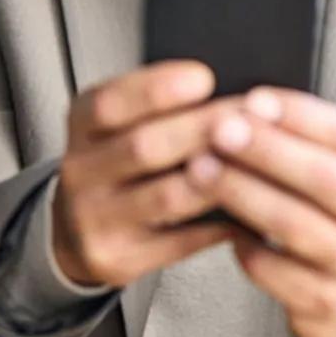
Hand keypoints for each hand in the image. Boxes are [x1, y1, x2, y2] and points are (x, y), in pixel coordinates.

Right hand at [52, 61, 241, 287]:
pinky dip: (220, 222)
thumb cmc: (122, 156)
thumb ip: (161, 103)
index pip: (110, 103)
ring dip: (218, 176)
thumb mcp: (123, 118)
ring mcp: (96, 220)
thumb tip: (227, 88)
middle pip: (144, 148)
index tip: (203, 78)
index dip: (157, 90)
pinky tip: (249, 206)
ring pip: (166, 197)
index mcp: (83, 124)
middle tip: (249, 116)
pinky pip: (180, 241)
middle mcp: (81, 171)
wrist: (80, 225)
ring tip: (256, 160)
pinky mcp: (118, 258)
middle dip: (203, 129)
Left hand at [197, 88, 335, 336]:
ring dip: (243, 192)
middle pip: (324, 178)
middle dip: (267, 149)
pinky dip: (244, 245)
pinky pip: (275, 270)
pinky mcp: (327, 303)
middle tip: (222, 130)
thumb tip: (252, 107)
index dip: (298, 114)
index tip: (255, 100)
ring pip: (294, 224)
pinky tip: (224, 226)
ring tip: (205, 170)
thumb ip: (311, 142)